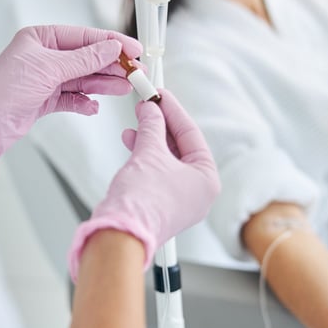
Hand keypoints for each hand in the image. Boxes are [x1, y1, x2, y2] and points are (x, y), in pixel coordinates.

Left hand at [0, 25, 141, 188]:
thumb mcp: (50, 68)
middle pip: (87, 58)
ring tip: (125, 88)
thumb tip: (111, 47)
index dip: (111, 42)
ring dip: (104, 84)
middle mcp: (44, 56)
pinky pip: (73, 98)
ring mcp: (45, 79)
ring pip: (83, 79)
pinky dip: (85, 102)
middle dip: (111, 66)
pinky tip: (94, 106)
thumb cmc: (5, 90)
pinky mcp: (45, 100)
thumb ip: (85, 59)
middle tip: (135, 72)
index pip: (84, 37)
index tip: (133, 50)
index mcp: (40, 38)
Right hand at [67, 90, 219, 280]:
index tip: (160, 94)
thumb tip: (151, 110)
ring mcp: (179, 202)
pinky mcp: (161, 207)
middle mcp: (198, 193)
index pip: (192, 135)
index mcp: (207, 180)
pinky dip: (145, 158)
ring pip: (166, 161)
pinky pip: (157, 174)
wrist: (120, 233)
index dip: (173, 111)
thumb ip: (151, 125)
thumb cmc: (143, 201)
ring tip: (135, 124)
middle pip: (180, 148)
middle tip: (147, 105)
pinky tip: (132, 144)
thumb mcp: (149, 152)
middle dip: (160, 125)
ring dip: (149, 140)